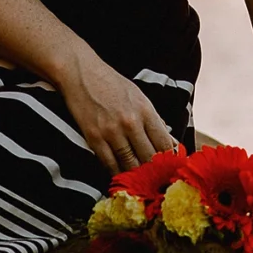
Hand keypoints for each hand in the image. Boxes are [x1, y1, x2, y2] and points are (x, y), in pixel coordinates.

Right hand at [57, 56, 178, 175]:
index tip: (169, 166)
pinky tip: (121, 174)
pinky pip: (109, 163)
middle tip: (156, 177)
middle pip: (149, 157)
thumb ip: (154, 120)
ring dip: (136, 174)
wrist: (81, 73)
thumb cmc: (111, 84)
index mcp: (145, 110)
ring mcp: (111, 131)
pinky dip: (116, 172)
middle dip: (154, 170)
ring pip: (130, 163)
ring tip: (140, 179)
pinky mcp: (94, 138)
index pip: (164, 143)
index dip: (169, 159)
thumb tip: (170, 141)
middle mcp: (130, 122)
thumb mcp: (139, 97)